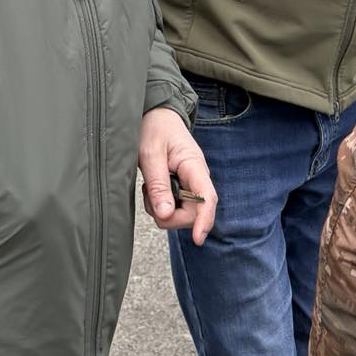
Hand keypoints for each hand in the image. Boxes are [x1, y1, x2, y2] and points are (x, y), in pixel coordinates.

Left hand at [138, 107, 215, 244]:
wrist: (156, 115)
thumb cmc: (155, 128)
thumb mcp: (150, 154)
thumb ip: (158, 184)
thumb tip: (165, 215)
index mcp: (194, 166)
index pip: (207, 198)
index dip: (204, 221)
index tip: (198, 239)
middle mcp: (197, 179)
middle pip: (192, 214)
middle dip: (168, 214)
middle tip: (148, 194)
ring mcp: (191, 185)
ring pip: (181, 215)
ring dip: (162, 210)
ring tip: (149, 187)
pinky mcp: (183, 190)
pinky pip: (174, 210)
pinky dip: (160, 206)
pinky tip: (153, 189)